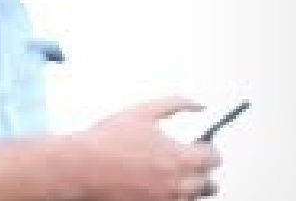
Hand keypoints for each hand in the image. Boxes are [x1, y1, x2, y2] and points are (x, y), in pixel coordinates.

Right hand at [69, 96, 221, 200]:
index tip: (199, 146)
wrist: (80, 167)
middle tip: (179, 160)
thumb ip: (176, 103)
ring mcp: (167, 200)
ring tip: (163, 171)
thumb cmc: (106, 142)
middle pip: (209, 183)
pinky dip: (169, 194)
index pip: (215, 158)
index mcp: (182, 158)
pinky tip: (153, 183)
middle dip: (198, 170)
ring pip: (192, 196)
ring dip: (186, 184)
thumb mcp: (142, 112)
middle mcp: (179, 184)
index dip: (207, 149)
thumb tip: (198, 105)